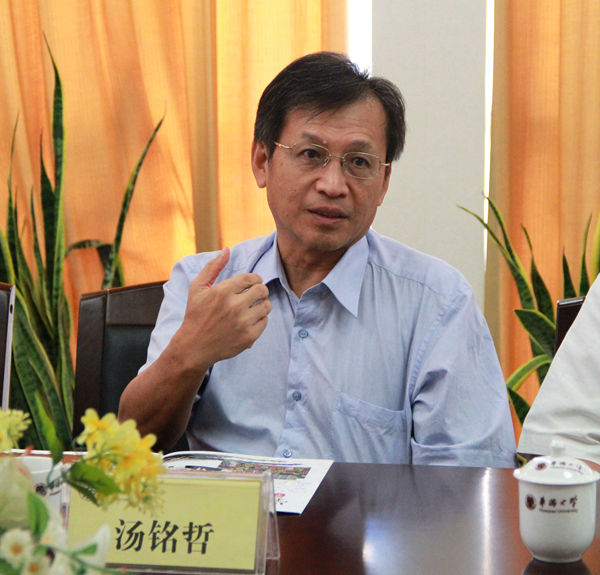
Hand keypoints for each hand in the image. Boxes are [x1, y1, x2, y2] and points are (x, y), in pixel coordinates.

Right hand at [176, 248, 270, 365]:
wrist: (194, 346)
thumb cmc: (196, 314)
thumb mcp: (198, 288)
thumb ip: (213, 267)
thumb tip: (227, 250)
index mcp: (223, 291)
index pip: (251, 278)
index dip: (255, 279)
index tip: (252, 283)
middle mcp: (234, 306)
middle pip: (262, 290)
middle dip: (260, 290)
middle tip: (254, 294)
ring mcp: (243, 322)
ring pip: (266, 306)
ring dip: (262, 304)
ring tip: (253, 307)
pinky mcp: (249, 337)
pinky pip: (265, 321)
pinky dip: (260, 319)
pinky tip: (250, 320)